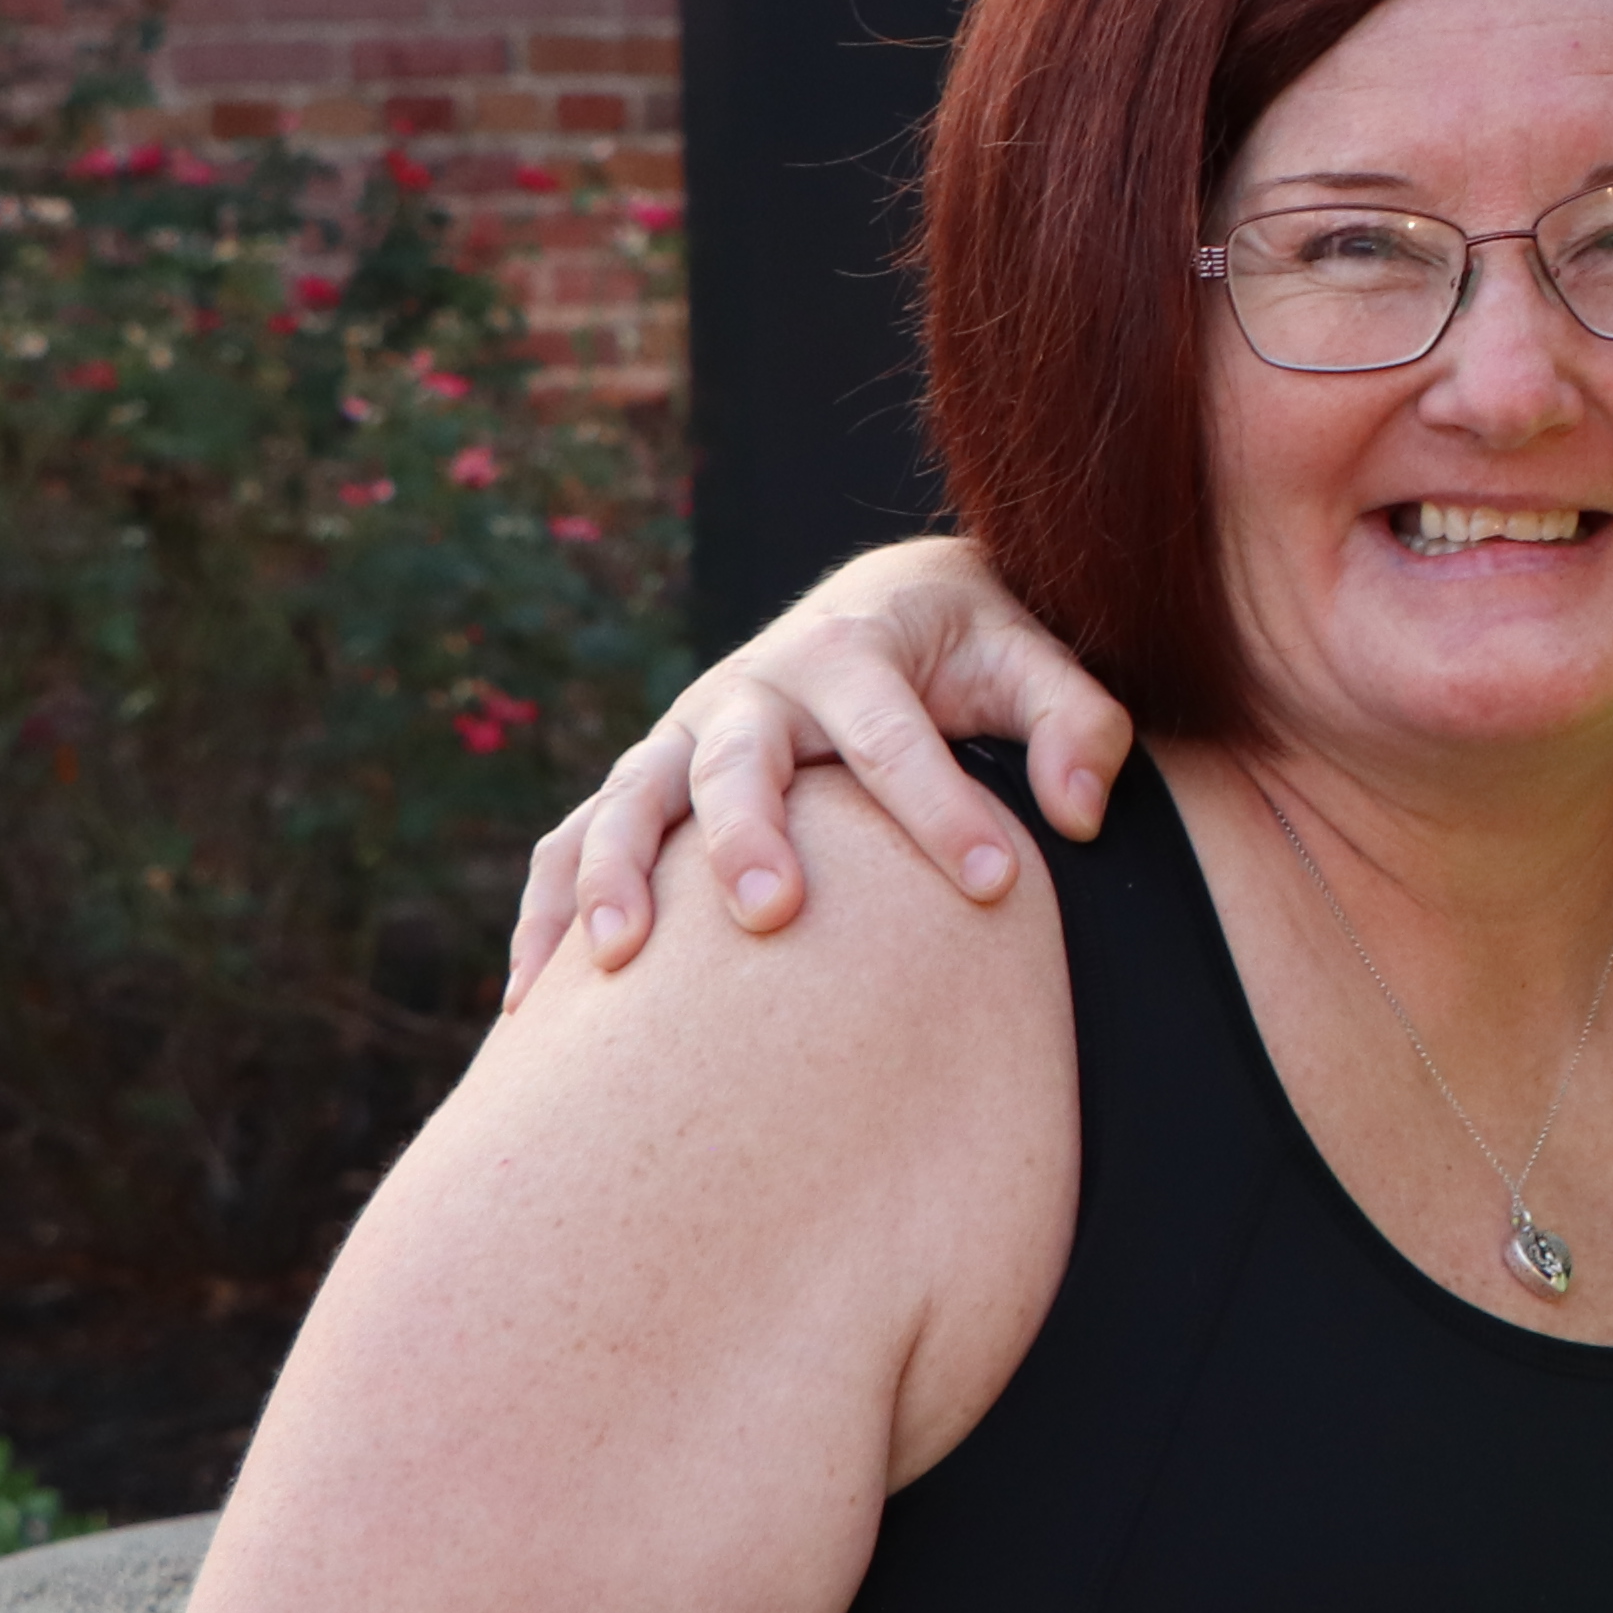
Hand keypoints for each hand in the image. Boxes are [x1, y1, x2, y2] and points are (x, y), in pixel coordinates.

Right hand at [501, 540, 1131, 1004]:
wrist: (888, 603)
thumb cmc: (973, 649)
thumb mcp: (1037, 659)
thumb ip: (1077, 722)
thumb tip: (1081, 811)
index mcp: (850, 655)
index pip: (895, 739)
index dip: (943, 811)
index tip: (996, 885)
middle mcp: (752, 691)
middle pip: (736, 763)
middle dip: (748, 836)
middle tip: (774, 913)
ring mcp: (685, 738)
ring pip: (628, 802)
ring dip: (615, 875)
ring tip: (618, 960)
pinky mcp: (650, 783)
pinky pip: (572, 845)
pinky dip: (544, 915)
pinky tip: (531, 1010)